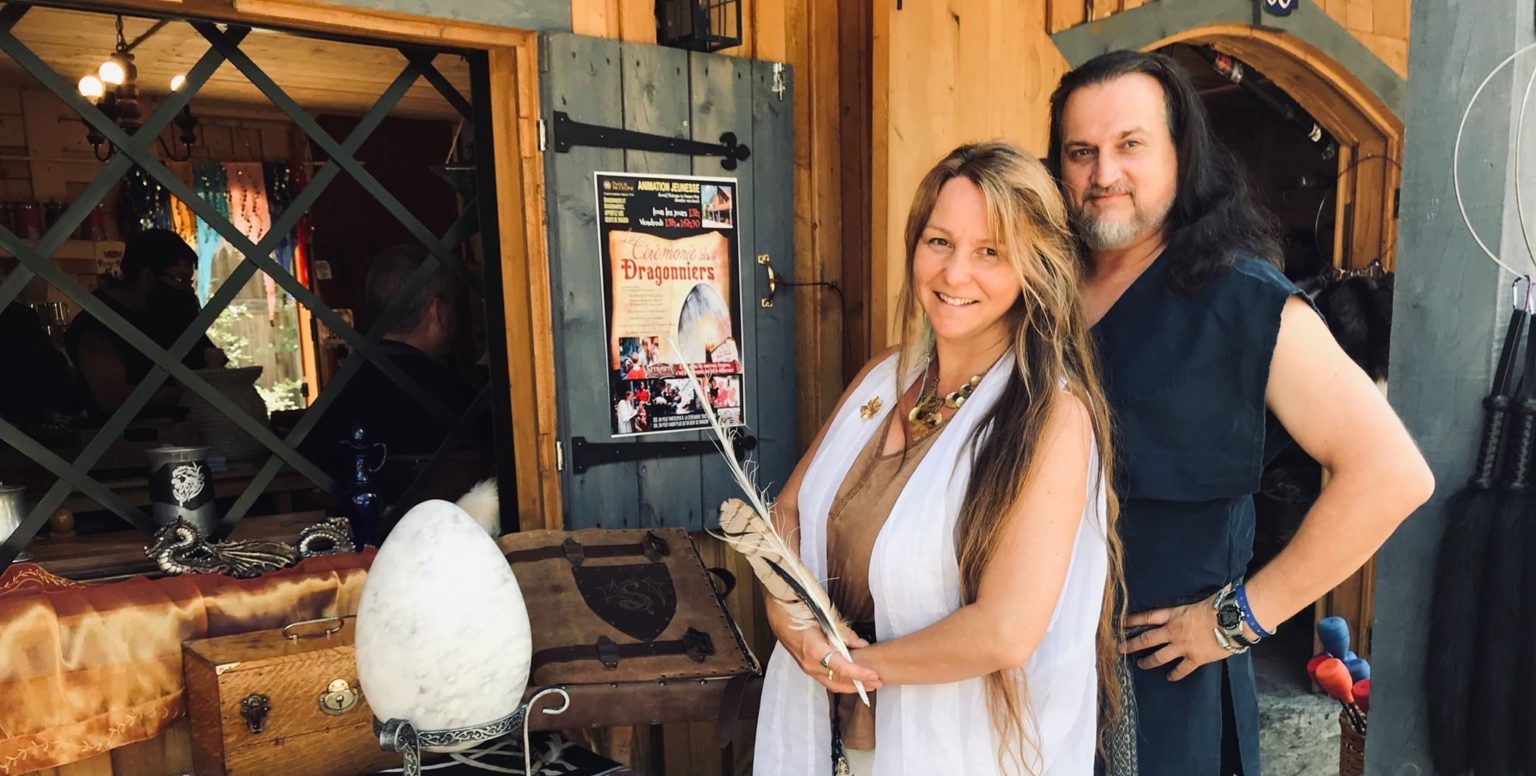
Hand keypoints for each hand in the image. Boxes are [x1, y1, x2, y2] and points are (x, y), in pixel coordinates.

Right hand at [766, 602, 881, 693]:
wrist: (777, 610)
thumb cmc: (799, 610)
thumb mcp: (824, 618)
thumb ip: (844, 633)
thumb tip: (862, 644)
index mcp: (814, 651)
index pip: (842, 669)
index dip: (859, 674)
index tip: (874, 675)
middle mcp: (809, 663)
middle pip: (838, 682)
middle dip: (859, 684)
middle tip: (877, 682)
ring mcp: (806, 666)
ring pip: (832, 683)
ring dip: (851, 684)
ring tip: (868, 682)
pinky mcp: (806, 665)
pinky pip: (825, 678)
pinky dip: (840, 680)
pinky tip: (851, 677)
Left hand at [1122, 595, 1237, 681]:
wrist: (1234, 620)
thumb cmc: (1220, 605)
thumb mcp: (1199, 600)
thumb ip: (1190, 605)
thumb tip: (1192, 600)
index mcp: (1174, 614)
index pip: (1147, 617)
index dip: (1132, 620)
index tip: (1120, 624)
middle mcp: (1173, 631)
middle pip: (1147, 639)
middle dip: (1132, 644)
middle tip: (1120, 648)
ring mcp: (1183, 646)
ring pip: (1159, 657)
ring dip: (1148, 662)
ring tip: (1140, 665)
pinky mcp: (1195, 659)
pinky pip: (1181, 669)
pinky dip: (1175, 674)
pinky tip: (1169, 678)